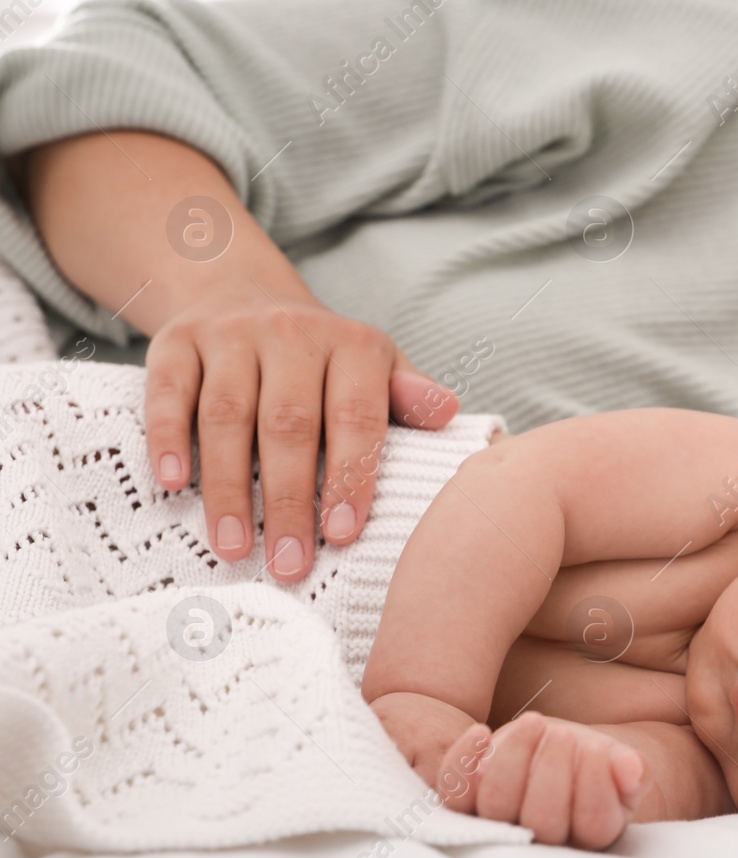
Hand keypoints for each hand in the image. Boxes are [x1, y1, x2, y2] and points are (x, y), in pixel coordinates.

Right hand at [144, 276, 458, 580]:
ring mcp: (231, 335)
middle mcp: (293, 333)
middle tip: (289, 565)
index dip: (350, 477)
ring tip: (235, 548)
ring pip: (227, 415)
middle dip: (289, 501)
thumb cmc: (321, 359)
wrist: (241, 293)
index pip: (356, 416)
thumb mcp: (374, 368)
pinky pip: (169, 392)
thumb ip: (406, 397)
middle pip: (289, 424)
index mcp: (353, 346)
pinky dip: (168, 439)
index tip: (342, 535)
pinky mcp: (176, 341)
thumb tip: (449, 413)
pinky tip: (173, 486)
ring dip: (227, 487)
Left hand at [438, 712, 650, 849]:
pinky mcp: (464, 808)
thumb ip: (632, 770)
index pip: (593, 824)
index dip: (594, 785)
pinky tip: (481, 732)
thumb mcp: (617, 765)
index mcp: (590, 837)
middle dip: (553, 771)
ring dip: (514, 759)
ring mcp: (496, 828)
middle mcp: (540, 844)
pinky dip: (462, 763)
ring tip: (535, 721)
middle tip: (563, 733)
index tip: (596, 747)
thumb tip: (632, 768)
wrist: (551, 755)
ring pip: (496, 807)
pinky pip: (455, 795)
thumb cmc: (589, 762)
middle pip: (542, 821)